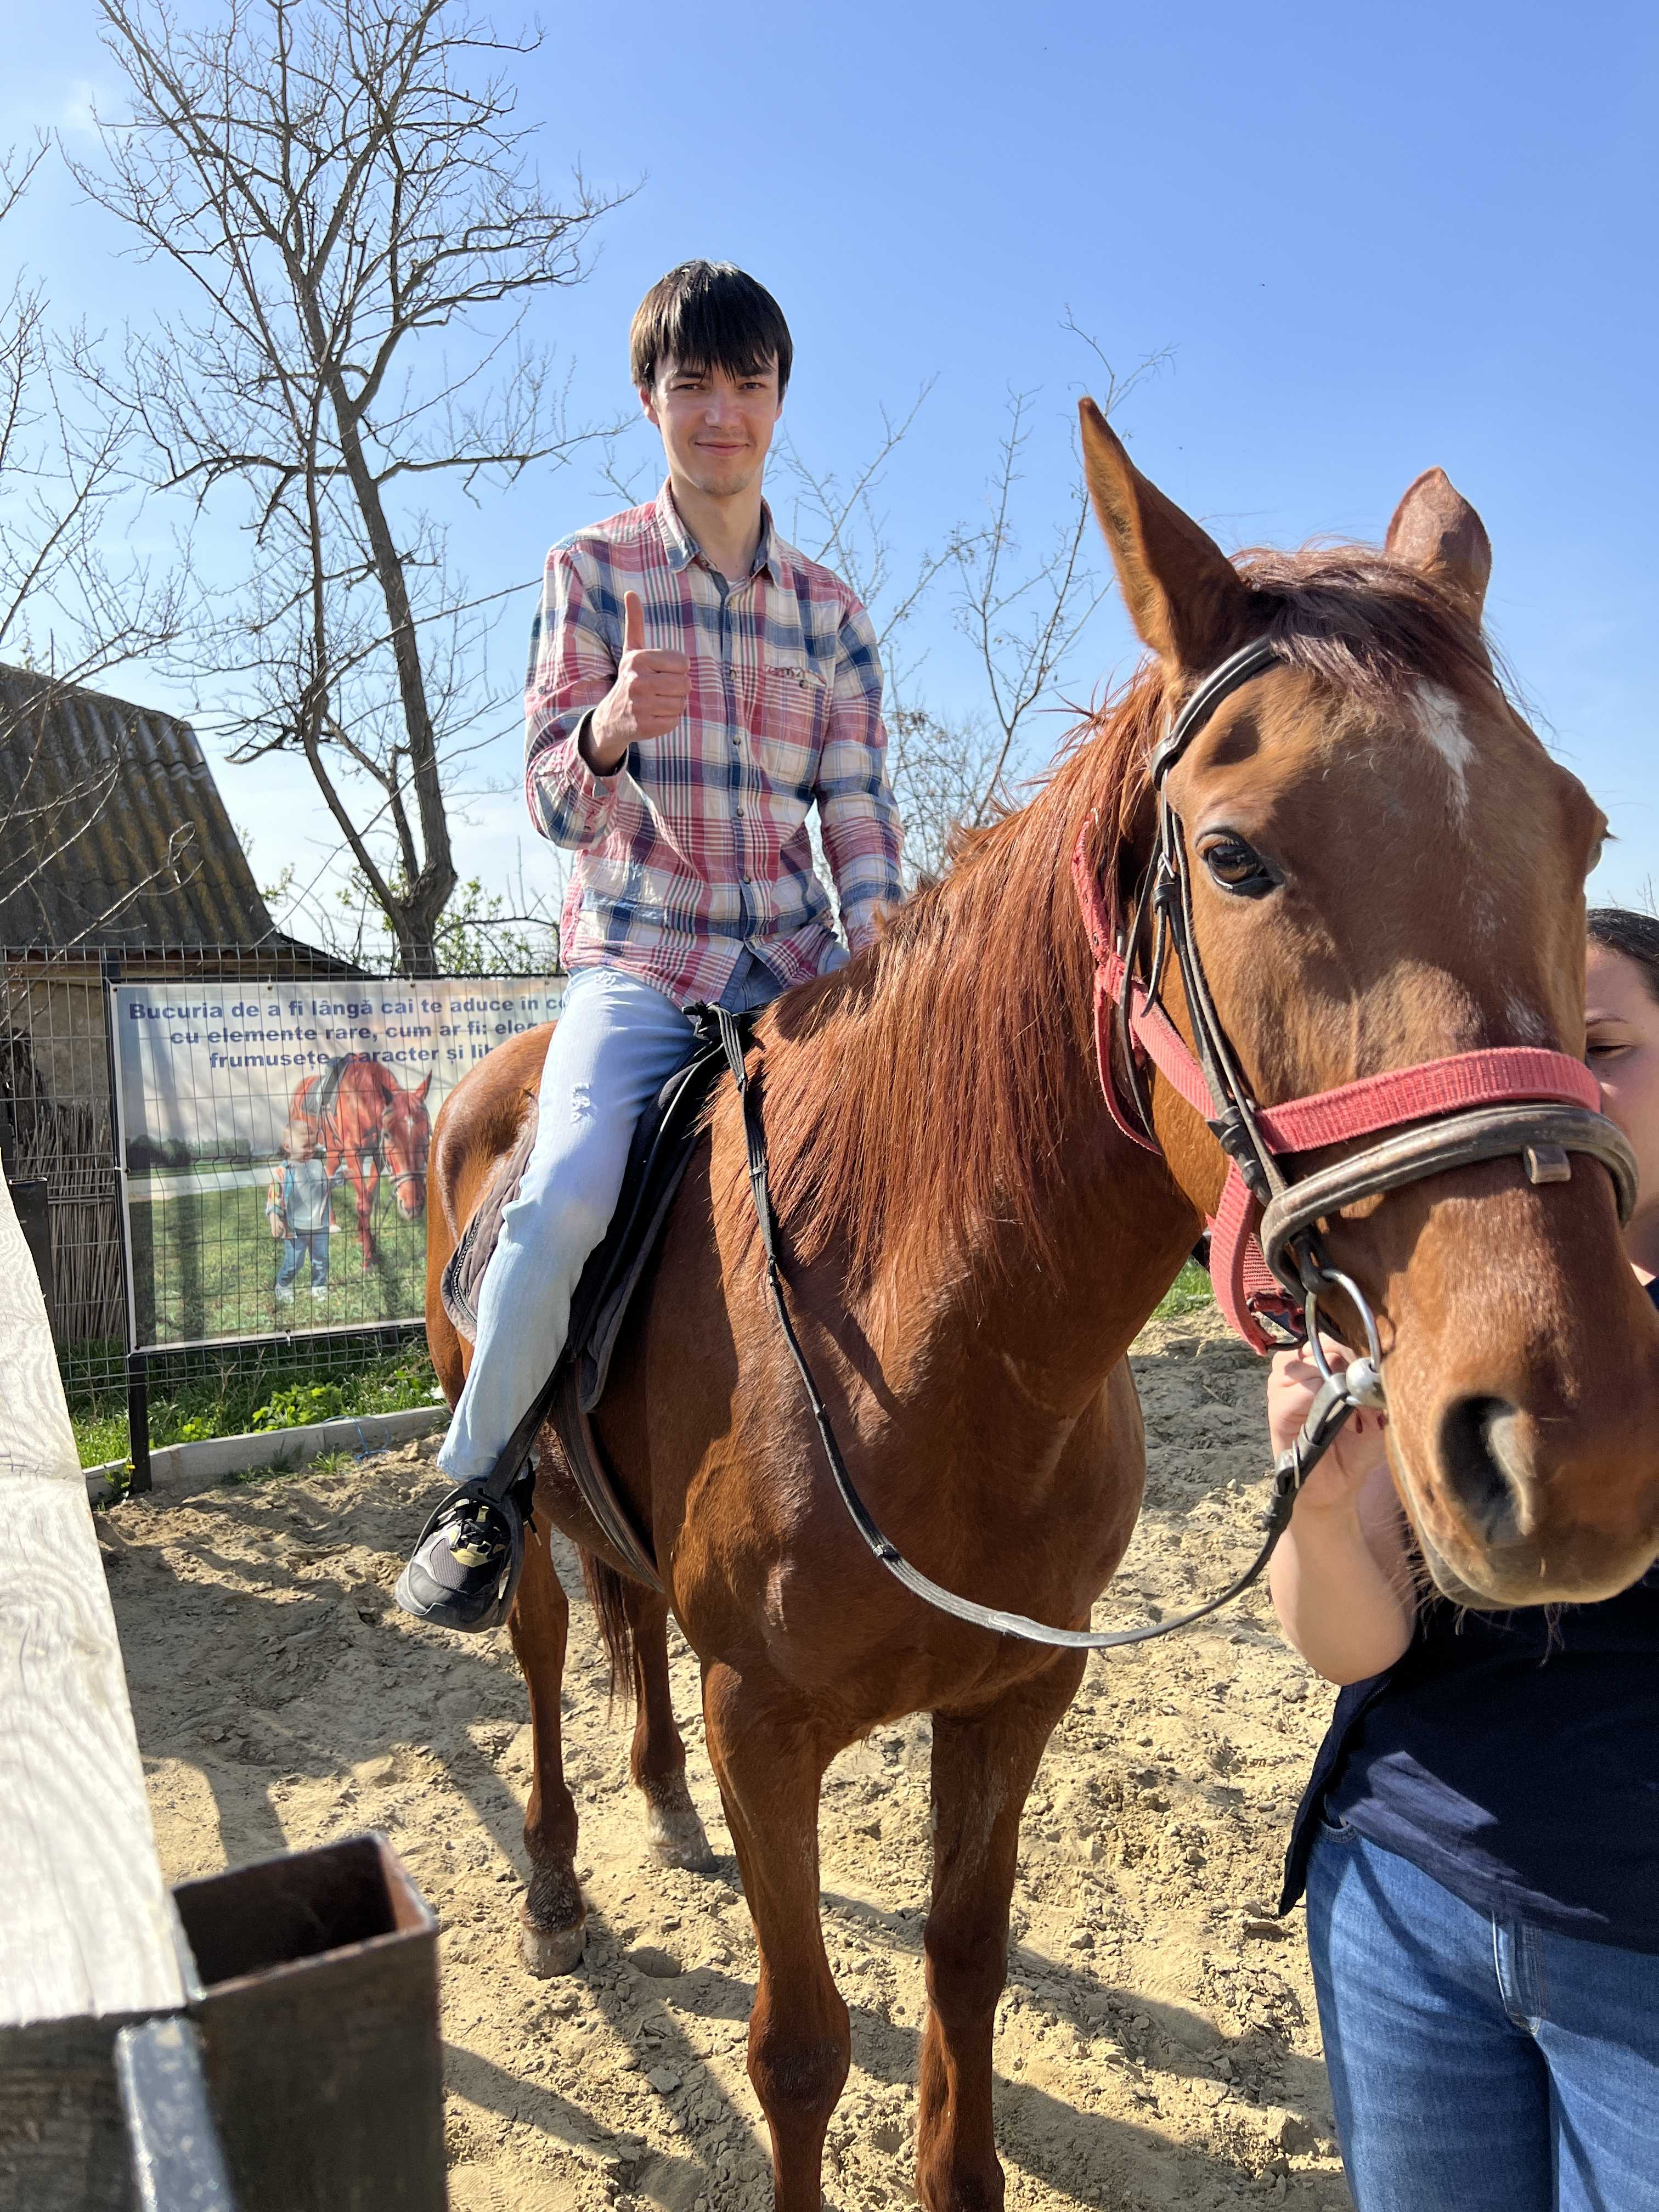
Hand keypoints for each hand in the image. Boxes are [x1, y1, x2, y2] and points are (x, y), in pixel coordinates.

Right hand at [585, 590, 689, 769]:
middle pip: (685, 684)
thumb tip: (630, 593)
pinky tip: (654, 715)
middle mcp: (637, 681)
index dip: (678, 669)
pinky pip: (675, 720)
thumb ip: (635, 622)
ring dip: (674, 704)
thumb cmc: (629, 678)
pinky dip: (669, 720)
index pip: (683, 663)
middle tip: (661, 689)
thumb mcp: (631, 650)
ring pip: (682, 703)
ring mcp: (640, 705)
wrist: (611, 717)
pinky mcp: (645, 726)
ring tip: (657, 702)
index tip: (662, 672)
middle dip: (678, 687)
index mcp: (637, 659)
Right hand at [1268, 1339, 1389, 1517]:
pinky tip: (1328, 1414)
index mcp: (1319, 1369)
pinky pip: (1294, 1391)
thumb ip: (1376, 1394)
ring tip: (1343, 1404)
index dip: (1350, 1350)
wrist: (1336, 1489)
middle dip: (1343, 1363)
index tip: (1367, 1368)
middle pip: (1316, 1345)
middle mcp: (1297, 1374)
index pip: (1328, 1339)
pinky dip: (1314, 1396)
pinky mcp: (1276, 1411)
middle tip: (1357, 1389)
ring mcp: (1283, 1390)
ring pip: (1302, 1362)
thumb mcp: (1377, 1419)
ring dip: (1328, 1379)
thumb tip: (1376, 1375)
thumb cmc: (1355, 1451)